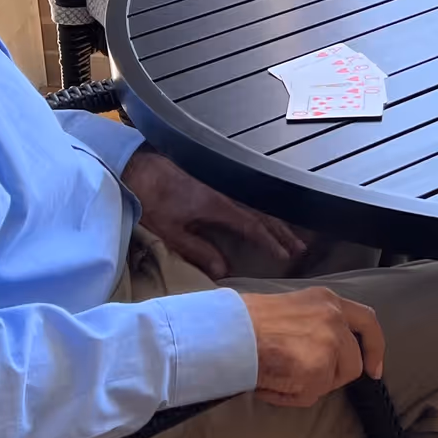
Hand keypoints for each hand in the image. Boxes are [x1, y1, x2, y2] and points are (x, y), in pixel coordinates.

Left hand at [121, 149, 306, 279]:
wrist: (138, 166)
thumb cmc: (151, 199)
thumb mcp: (171, 232)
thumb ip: (199, 251)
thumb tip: (223, 271)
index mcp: (219, 205)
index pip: (253, 226)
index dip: (271, 241)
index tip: (285, 255)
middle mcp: (228, 190)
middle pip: (263, 212)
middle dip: (282, 232)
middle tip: (299, 249)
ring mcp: (225, 181)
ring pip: (259, 201)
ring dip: (277, 218)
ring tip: (291, 233)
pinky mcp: (219, 176)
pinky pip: (250, 192)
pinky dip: (264, 204)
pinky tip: (268, 211)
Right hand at [242, 288, 384, 405]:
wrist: (230, 333)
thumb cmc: (249, 322)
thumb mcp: (294, 307)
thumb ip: (317, 323)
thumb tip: (328, 352)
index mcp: (328, 301)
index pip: (368, 321)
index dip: (374, 348)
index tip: (374, 369)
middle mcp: (335, 319)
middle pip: (353, 362)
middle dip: (333, 376)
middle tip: (305, 379)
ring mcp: (330, 344)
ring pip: (332, 381)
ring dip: (310, 386)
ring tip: (280, 376)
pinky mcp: (319, 370)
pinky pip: (310, 395)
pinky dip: (291, 396)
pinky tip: (271, 384)